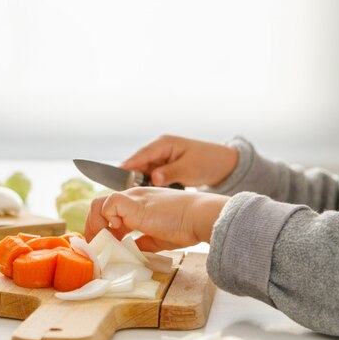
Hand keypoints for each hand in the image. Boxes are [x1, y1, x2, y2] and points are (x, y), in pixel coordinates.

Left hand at [84, 187, 228, 251]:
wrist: (199, 215)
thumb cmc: (187, 225)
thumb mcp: (160, 237)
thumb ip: (144, 241)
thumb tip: (132, 250)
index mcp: (139, 204)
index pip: (110, 211)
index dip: (103, 228)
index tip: (107, 245)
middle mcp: (132, 197)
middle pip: (99, 205)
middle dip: (94, 227)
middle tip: (98, 246)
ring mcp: (132, 197)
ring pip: (98, 203)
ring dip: (96, 225)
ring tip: (104, 242)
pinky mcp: (133, 202)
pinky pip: (108, 204)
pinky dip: (107, 219)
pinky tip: (116, 233)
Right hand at [121, 135, 238, 186]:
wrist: (223, 164)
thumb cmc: (208, 161)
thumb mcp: (190, 168)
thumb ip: (170, 173)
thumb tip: (153, 178)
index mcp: (164, 144)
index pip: (141, 154)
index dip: (128, 165)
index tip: (115, 174)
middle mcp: (159, 149)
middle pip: (139, 163)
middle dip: (130, 177)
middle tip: (121, 192)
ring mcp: (161, 159)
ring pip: (143, 171)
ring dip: (138, 182)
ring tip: (129, 196)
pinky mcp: (163, 168)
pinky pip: (150, 176)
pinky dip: (146, 184)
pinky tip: (142, 195)